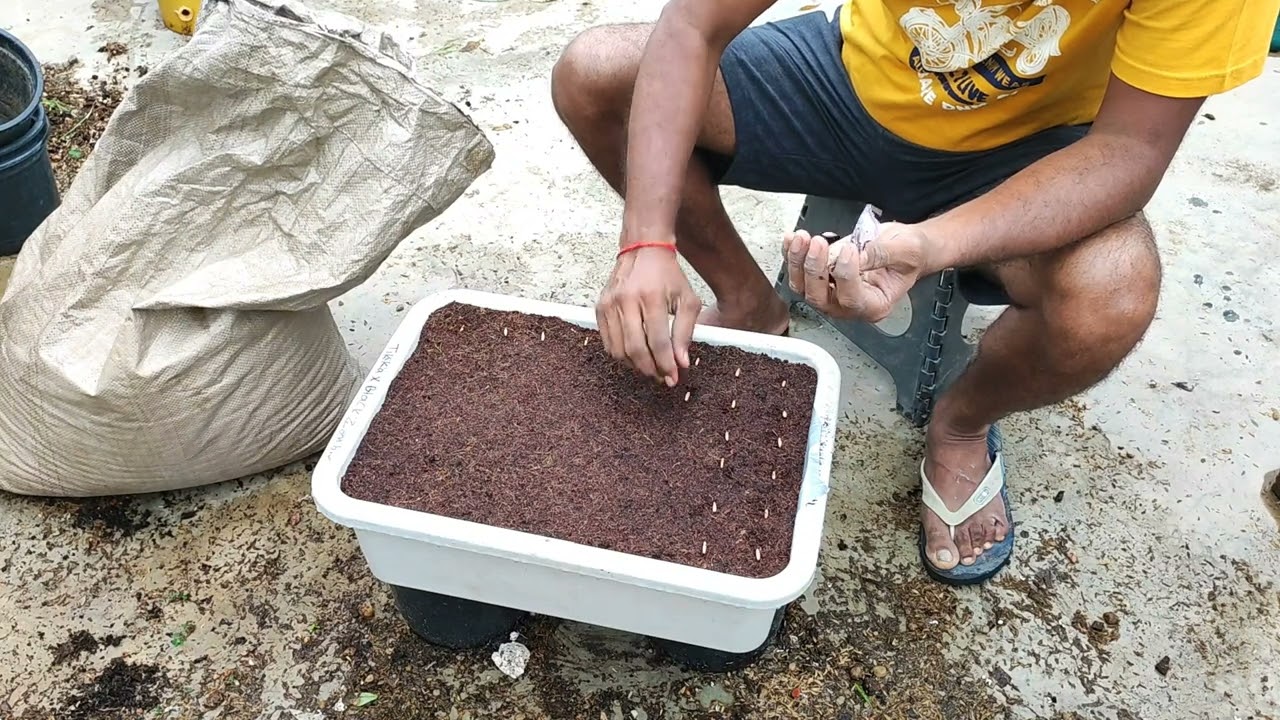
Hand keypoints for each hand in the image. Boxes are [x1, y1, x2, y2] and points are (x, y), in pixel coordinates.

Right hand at [596, 245, 702, 386]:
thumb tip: (681, 362)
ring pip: (619, 349)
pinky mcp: (600, 307)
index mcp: (652, 296)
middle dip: (651, 369)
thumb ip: (685, 332)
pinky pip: (607, 342)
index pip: (658, 341)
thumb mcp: (687, 299)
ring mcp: (610, 304)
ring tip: (650, 368)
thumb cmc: (668, 276)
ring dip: (635, 366)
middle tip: (662, 377)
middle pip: (636, 348)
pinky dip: (621, 355)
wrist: (643, 250)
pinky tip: (635, 356)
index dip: (666, 364)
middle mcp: (627, 300)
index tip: (673, 377)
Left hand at [782, 223, 932, 321]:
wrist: (902, 247)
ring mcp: (832, 293)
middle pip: (820, 298)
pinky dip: (792, 255)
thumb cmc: (909, 254)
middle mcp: (849, 305)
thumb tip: (856, 256)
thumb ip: (881, 254)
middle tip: (819, 244)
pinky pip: (798, 272)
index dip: (845, 275)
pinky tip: (793, 239)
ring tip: (803, 238)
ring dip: (798, 262)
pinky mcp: (821, 278)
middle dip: (815, 269)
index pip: (852, 299)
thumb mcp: (906, 250)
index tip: (849, 250)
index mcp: (875, 305)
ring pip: (804, 287)